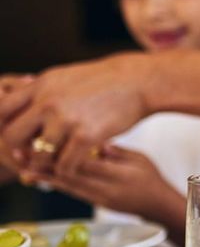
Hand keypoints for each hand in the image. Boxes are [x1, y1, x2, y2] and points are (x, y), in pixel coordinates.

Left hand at [0, 54, 149, 178]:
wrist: (139, 80)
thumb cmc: (105, 79)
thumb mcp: (65, 77)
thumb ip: (41, 90)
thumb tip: (18, 99)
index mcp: (41, 86)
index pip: (2, 111)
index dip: (3, 128)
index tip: (15, 137)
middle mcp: (48, 102)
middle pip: (14, 136)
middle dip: (20, 150)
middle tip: (31, 155)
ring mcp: (66, 120)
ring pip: (39, 155)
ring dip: (45, 164)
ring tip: (55, 163)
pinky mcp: (86, 136)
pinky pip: (65, 164)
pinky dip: (67, 170)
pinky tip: (73, 166)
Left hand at [34, 145, 182, 221]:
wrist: (157, 206)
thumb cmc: (151, 178)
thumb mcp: (140, 158)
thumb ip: (118, 151)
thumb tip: (97, 142)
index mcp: (119, 175)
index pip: (86, 164)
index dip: (63, 155)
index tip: (45, 145)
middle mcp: (105, 189)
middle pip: (70, 177)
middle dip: (45, 168)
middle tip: (24, 158)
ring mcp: (97, 198)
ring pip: (66, 187)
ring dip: (44, 178)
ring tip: (25, 169)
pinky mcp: (93, 202)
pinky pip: (71, 192)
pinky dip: (55, 184)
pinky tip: (41, 178)